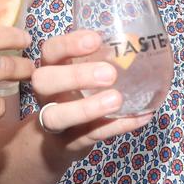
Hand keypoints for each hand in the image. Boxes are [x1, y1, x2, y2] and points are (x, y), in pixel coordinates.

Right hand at [30, 29, 153, 161]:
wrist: (55, 143)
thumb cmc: (75, 97)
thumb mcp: (80, 75)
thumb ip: (100, 60)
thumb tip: (140, 43)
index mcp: (50, 70)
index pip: (50, 51)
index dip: (68, 44)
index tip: (96, 40)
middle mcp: (46, 94)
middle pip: (43, 81)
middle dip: (75, 76)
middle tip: (109, 74)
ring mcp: (53, 122)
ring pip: (57, 116)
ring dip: (87, 108)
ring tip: (117, 100)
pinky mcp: (69, 144)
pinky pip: (90, 136)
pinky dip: (116, 127)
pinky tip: (140, 118)